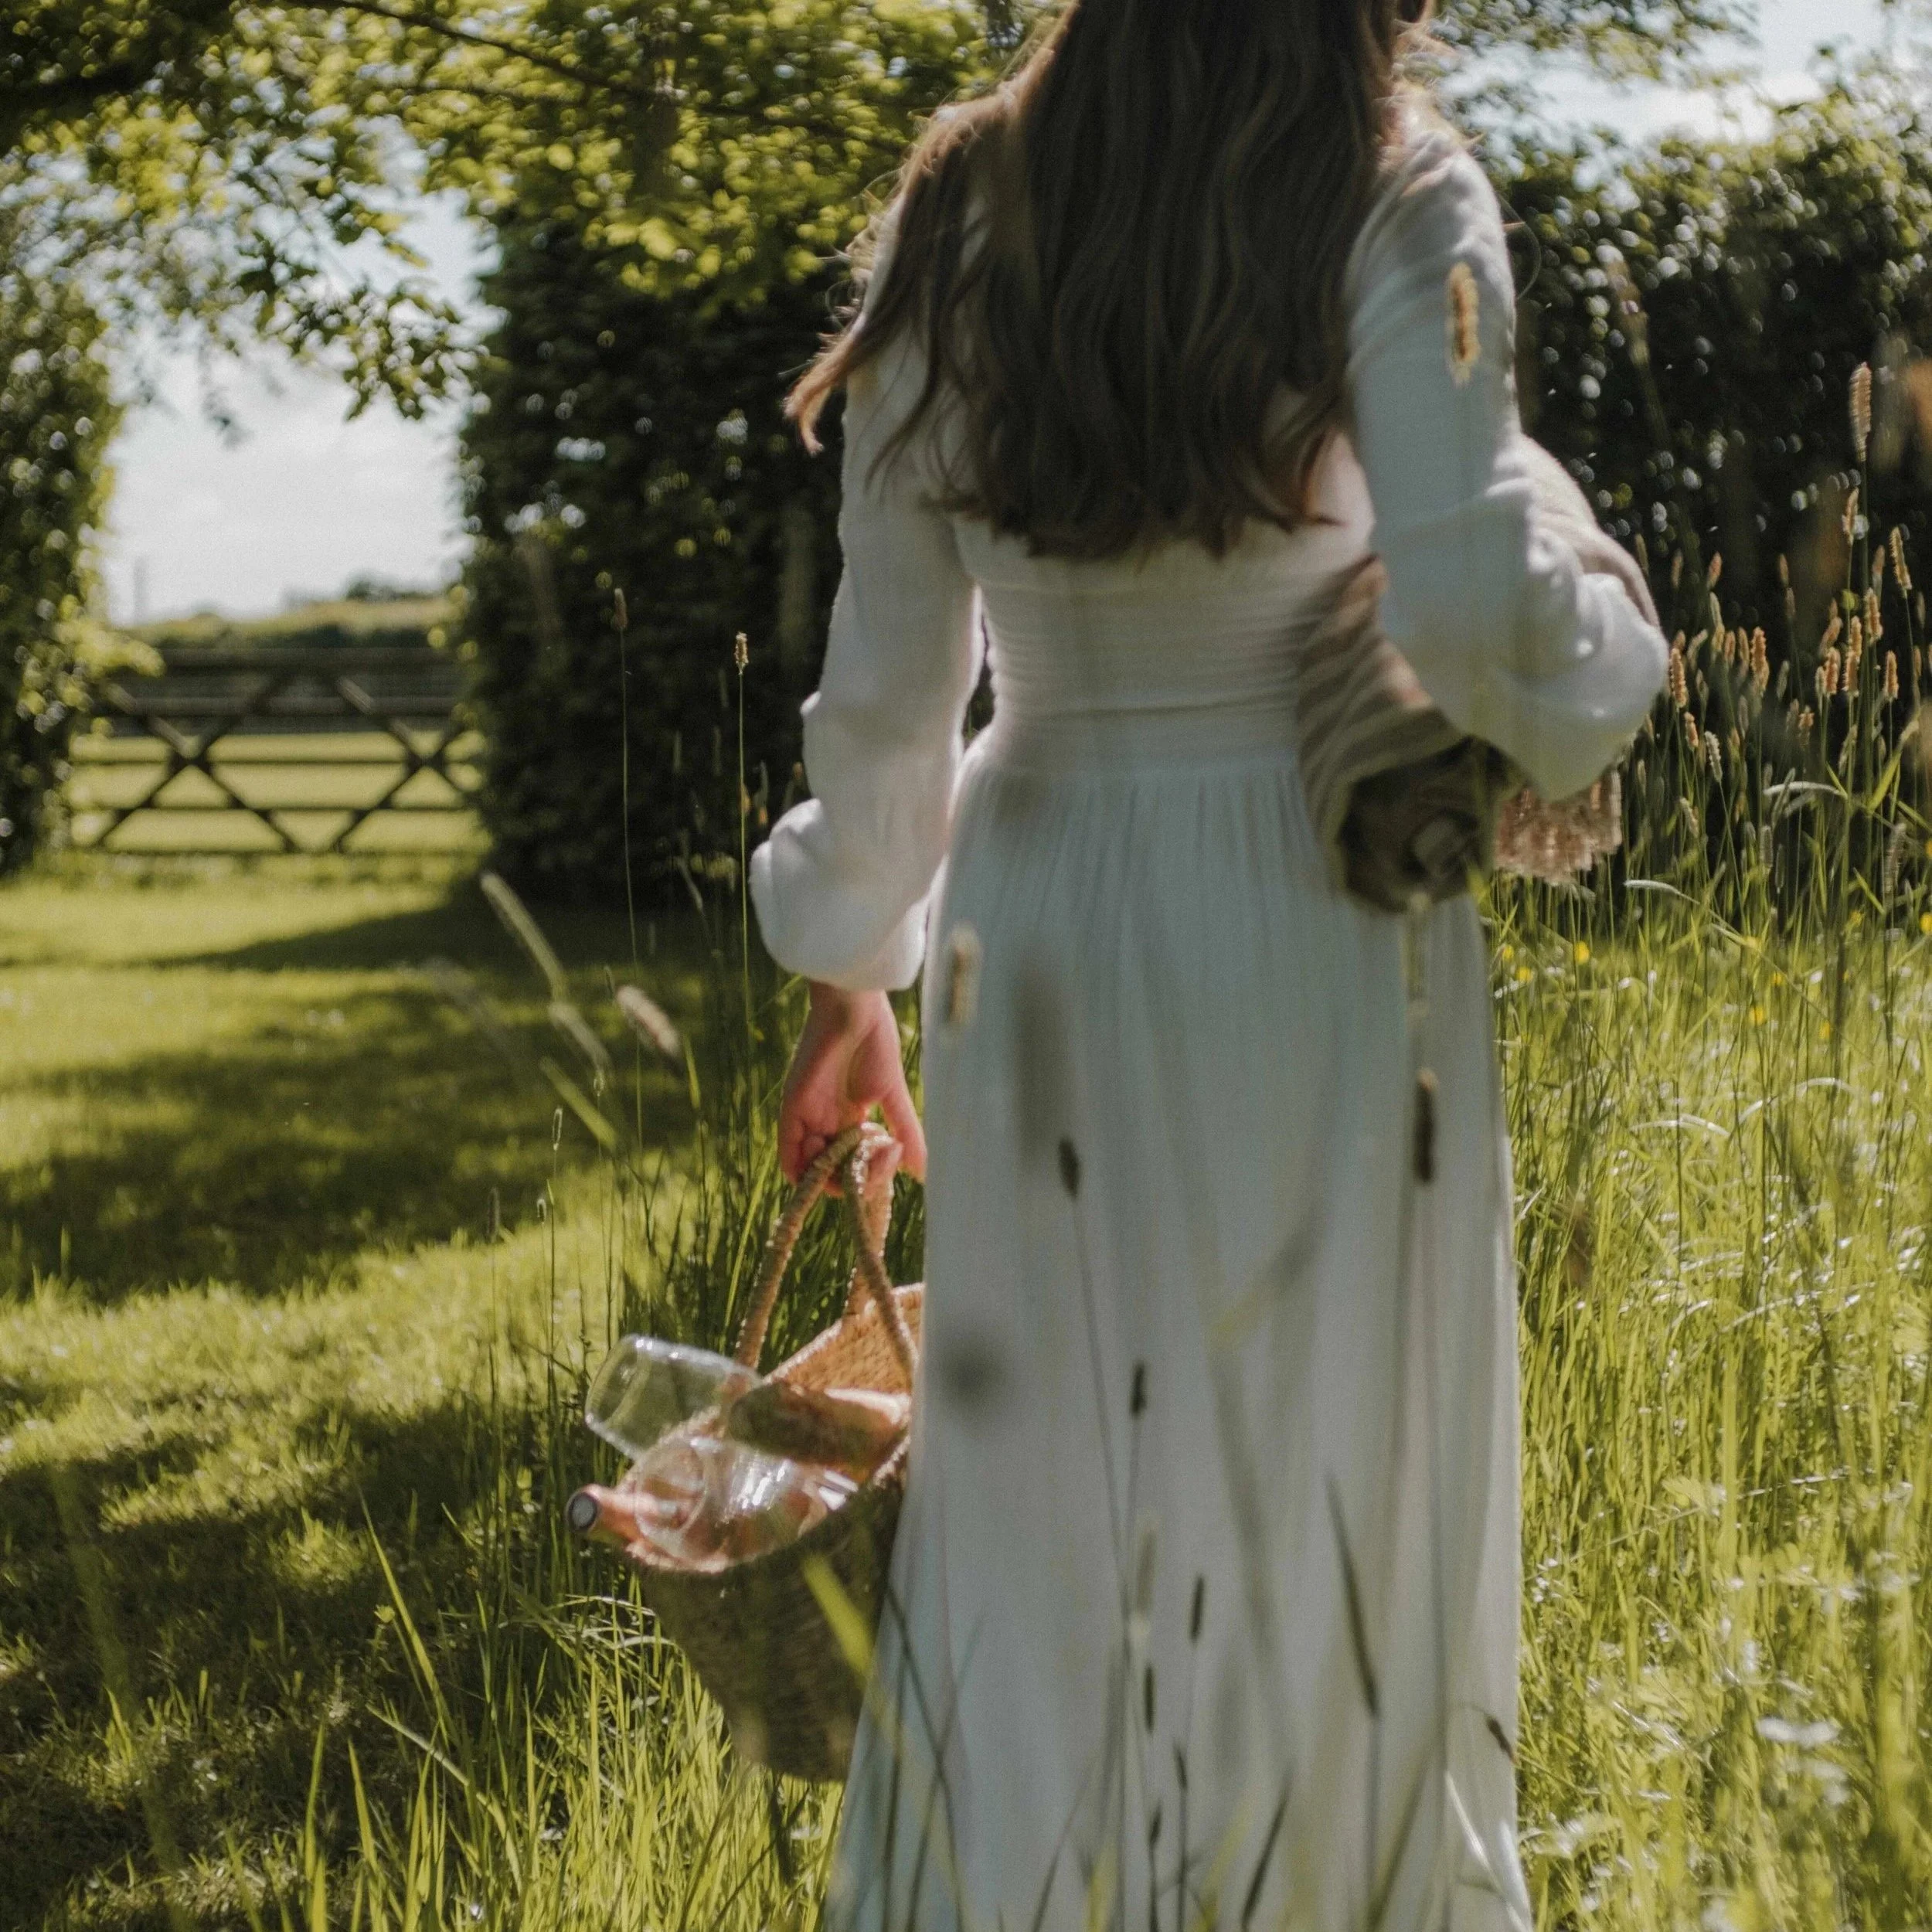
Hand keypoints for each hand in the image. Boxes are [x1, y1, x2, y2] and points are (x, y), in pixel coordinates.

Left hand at [777, 982, 927, 1184]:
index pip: (855, 1162)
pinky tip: (825, 1174)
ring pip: (811, 1169)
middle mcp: (827, 1121)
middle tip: (880, 1161)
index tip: (894, 1155)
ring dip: (834, 1179)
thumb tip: (921, 1171)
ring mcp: (809, 1116)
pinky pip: (788, 1153)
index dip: (873, 1172)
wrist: (855, 1009)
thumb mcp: (893, 1094)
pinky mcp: (793, 1108)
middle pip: (834, 1171)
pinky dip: (802, 1171)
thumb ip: (905, 1130)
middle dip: (857, 1179)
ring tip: (859, 1164)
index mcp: (850, 1117)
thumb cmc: (875, 1041)